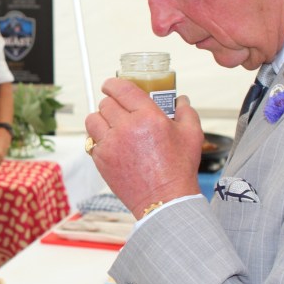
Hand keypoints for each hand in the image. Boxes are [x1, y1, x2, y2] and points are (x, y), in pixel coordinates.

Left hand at [84, 78, 201, 215]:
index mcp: (148, 116)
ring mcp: (110, 144)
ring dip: (100, 119)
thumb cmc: (178, 168)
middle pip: (106, 103)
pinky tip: (111, 143)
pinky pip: (91, 140)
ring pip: (93, 119)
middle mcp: (126, 127)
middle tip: (119, 109)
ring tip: (111, 125)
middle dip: (111, 103)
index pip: (121, 89)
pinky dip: (98, 139)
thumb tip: (181, 100)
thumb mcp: (192, 135)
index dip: (112, 83)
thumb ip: (186, 111)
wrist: (164, 199)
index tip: (110, 85)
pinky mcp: (101, 159)